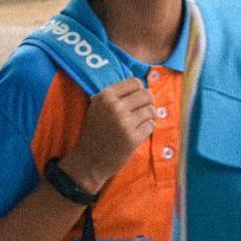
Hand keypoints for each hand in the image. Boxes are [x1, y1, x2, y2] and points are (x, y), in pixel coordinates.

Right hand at [60, 78, 155, 193]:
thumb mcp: (98, 106)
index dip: (140, 90)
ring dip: (149, 117)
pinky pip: (151, 125)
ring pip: (151, 110)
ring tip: (138, 123)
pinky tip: (137, 133)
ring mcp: (124, 123)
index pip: (135, 82)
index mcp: (105, 96)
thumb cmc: (96, 131)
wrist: (89, 160)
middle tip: (141, 112)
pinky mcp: (132, 138)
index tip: (136, 99)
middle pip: (147, 94)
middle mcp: (114, 107)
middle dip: (148, 103)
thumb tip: (138, 79)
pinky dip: (147, 129)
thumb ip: (115, 94)